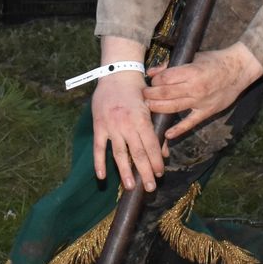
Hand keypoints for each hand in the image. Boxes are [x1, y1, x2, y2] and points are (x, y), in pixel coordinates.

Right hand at [92, 71, 161, 191]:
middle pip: (137, 153)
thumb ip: (157, 130)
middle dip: (144, 172)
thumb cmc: (138, 92)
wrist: (117, 74)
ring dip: (124, 171)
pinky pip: (98, 147)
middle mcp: (127, 124)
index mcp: (142, 119)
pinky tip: (102, 176)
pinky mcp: (98, 126)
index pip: (151, 145)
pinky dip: (99, 162)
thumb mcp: (151, 107)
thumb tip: (164, 153)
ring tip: (130, 187)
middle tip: (149, 188)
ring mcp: (111, 126)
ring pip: (119, 154)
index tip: (160, 174)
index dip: (156, 161)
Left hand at [144, 44, 262, 140]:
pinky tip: (167, 134)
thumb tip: (152, 72)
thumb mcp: (193, 57)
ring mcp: (201, 102)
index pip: (165, 79)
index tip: (151, 81)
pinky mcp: (207, 112)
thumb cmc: (215, 61)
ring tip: (148, 107)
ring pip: (173, 108)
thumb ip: (171, 65)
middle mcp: (195, 88)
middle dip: (150, 95)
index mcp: (191, 72)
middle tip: (143, 95)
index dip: (154, 81)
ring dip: (158, 108)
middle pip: (165, 94)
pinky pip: (190, 123)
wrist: (238, 70)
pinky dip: (178, 130)